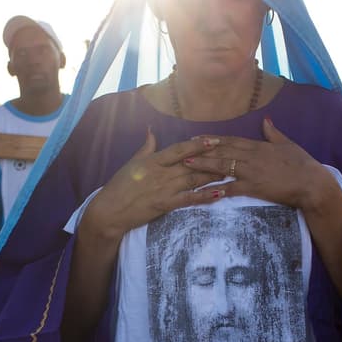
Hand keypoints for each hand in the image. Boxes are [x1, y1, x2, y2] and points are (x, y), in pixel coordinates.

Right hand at [82, 131, 225, 240]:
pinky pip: (190, 199)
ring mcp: (164, 189)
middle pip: (192, 163)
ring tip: (231, 172)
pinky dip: (205, 196)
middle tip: (231, 154)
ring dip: (213, 175)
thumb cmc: (119, 186)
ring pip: (194, 179)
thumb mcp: (132, 163)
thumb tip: (151, 130)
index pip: (180, 149)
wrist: (110, 211)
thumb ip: (146, 147)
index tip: (214, 139)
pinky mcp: (165, 204)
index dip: (198, 144)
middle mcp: (161, 172)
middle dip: (213, 159)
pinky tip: (220, 194)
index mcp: (153, 160)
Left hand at [185, 118, 337, 213]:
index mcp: (258, 146)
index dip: (212, 139)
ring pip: (222, 166)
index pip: (231, 140)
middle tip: (182, 149)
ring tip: (186, 164)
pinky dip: (217, 189)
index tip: (197, 138)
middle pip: (222, 151)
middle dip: (201, 150)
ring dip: (203, 165)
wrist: (312, 183)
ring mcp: (251, 171)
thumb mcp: (288, 144)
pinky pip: (231, 188)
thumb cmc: (302, 164)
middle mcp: (251, 156)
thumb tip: (265, 121)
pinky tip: (203, 192)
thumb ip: (273, 133)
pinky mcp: (254, 187)